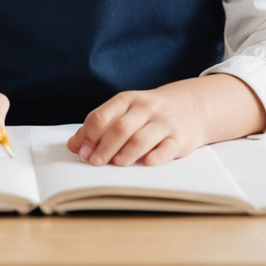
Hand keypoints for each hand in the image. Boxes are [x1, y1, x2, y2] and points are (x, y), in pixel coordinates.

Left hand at [66, 81, 209, 166]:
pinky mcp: (180, 138)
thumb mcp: (125, 112)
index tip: (81, 152)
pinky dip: (155, 157)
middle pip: (120, 128)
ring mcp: (164, 122)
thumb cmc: (149, 113)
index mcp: (127, 100)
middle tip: (94, 162)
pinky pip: (167, 148)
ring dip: (126, 153)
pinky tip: (145, 163)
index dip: (89, 135)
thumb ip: (100, 125)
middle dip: (104, 147)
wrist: (191, 106)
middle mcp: (146, 108)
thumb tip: (73, 146)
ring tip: (116, 164)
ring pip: (142, 138)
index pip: (102, 116)